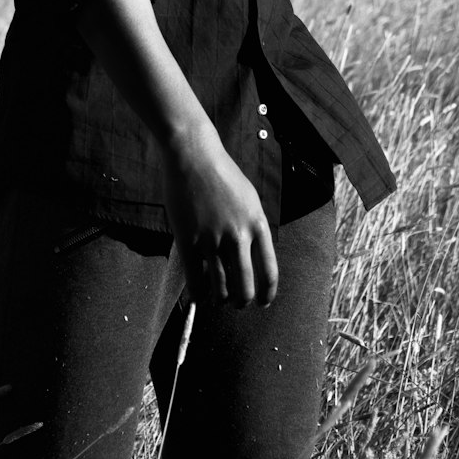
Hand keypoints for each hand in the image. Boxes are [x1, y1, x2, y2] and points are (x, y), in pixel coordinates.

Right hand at [161, 124, 277, 307]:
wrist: (192, 155)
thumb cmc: (221, 174)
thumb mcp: (248, 198)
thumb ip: (253, 227)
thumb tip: (253, 258)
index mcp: (257, 224)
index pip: (269, 272)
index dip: (267, 294)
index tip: (262, 302)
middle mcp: (238, 235)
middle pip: (244, 288)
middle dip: (241, 301)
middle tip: (236, 303)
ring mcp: (212, 239)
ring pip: (219, 288)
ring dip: (218, 299)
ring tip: (216, 299)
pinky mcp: (189, 239)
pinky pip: (195, 279)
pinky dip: (197, 293)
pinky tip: (197, 295)